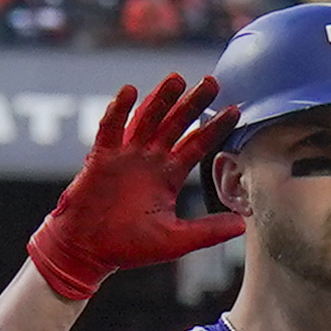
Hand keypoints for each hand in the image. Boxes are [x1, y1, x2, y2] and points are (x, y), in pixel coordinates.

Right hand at [25, 72, 241, 303]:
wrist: (89, 252)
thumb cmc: (129, 246)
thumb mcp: (175, 240)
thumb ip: (207, 231)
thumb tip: (241, 225)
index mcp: (169, 175)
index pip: (197, 144)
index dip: (215, 127)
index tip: (236, 109)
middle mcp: (150, 159)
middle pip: (176, 124)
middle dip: (193, 103)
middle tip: (212, 81)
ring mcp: (126, 155)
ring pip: (147, 119)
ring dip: (161, 99)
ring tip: (177, 79)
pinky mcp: (102, 158)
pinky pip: (110, 129)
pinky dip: (117, 110)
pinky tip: (129, 91)